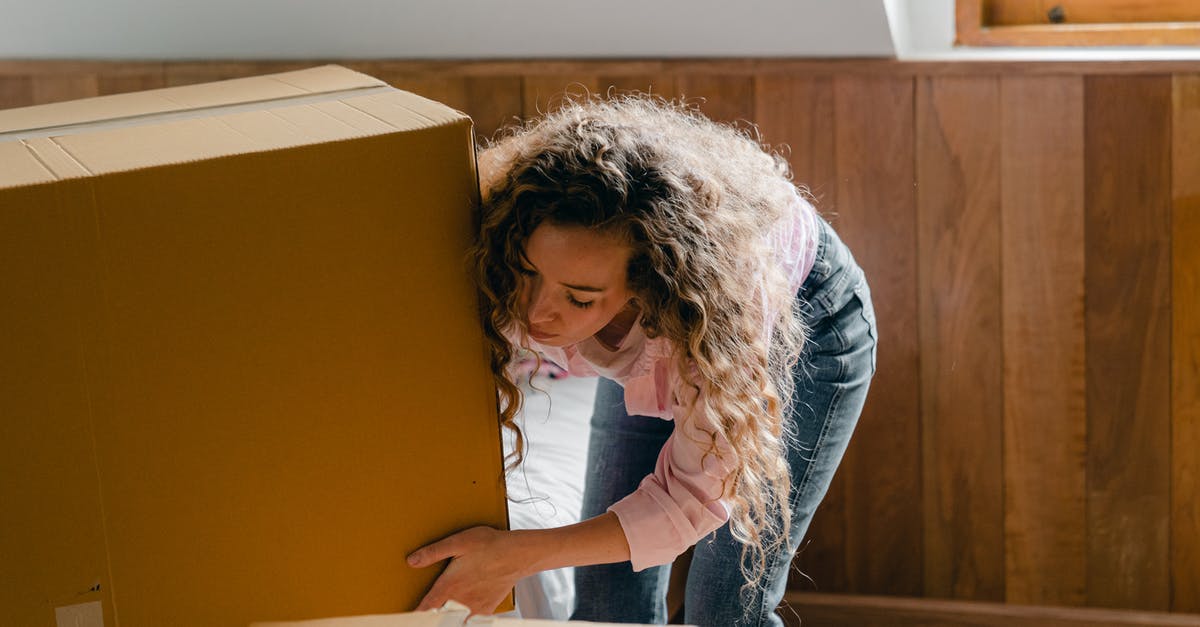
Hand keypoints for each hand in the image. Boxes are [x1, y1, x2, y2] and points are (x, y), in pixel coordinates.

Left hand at [407, 526, 529, 614]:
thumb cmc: (490, 545)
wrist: (519, 554)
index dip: (415, 614)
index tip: (407, 616)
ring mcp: (474, 607)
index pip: (425, 608)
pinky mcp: (486, 608)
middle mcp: (460, 599)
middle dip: (431, 617)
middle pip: (439, 618)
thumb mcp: (459, 541)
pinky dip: (464, 620)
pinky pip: (472, 621)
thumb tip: (411, 561)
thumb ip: (434, 552)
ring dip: (447, 619)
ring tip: (441, 615)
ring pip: (455, 621)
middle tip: (423, 616)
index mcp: (449, 585)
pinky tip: (462, 616)